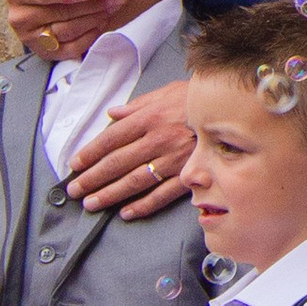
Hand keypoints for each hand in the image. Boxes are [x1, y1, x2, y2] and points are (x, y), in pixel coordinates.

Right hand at [4, 0, 126, 65]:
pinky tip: (103, 21)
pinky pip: (72, 48)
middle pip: (60, 13)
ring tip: (114, 6)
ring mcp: (31, 38)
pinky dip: (90, 36)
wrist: (34, 10)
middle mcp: (19, 18)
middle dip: (92, 5)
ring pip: (68, 31)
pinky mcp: (45, 53)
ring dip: (95, 19)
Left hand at [63, 76, 195, 217]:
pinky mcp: (189, 175)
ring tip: (92, 203)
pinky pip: (162, 194)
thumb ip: (136, 106)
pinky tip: (126, 212)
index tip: (75, 165)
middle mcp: (157, 140)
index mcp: (149, 118)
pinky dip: (143, 205)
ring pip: (135, 181)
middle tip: (75, 190)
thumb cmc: (196, 99)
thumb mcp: (164, 93)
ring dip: (111, 194)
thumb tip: (112, 115)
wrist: (231, 108)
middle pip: (118, 163)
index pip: (111, 139)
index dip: (90, 153)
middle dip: (93, 178)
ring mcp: (174, 160)